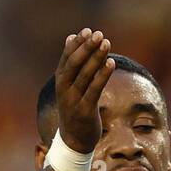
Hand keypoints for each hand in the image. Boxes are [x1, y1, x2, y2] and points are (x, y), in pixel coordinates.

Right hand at [53, 28, 114, 155]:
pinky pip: (94, 90)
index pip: (66, 58)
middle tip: (98, 33)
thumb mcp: (69, 86)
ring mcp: (73, 101)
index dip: (77, 44)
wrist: (73, 140)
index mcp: (60, 81)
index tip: (87, 30)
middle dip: (86, 47)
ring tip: (106, 43)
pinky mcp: (85, 111)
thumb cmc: (74, 108)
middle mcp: (64, 90)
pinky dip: (102, 75)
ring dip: (96, 58)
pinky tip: (111, 63)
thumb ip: (71, 64)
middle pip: (74, 64)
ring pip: (85, 75)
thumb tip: (71, 37)